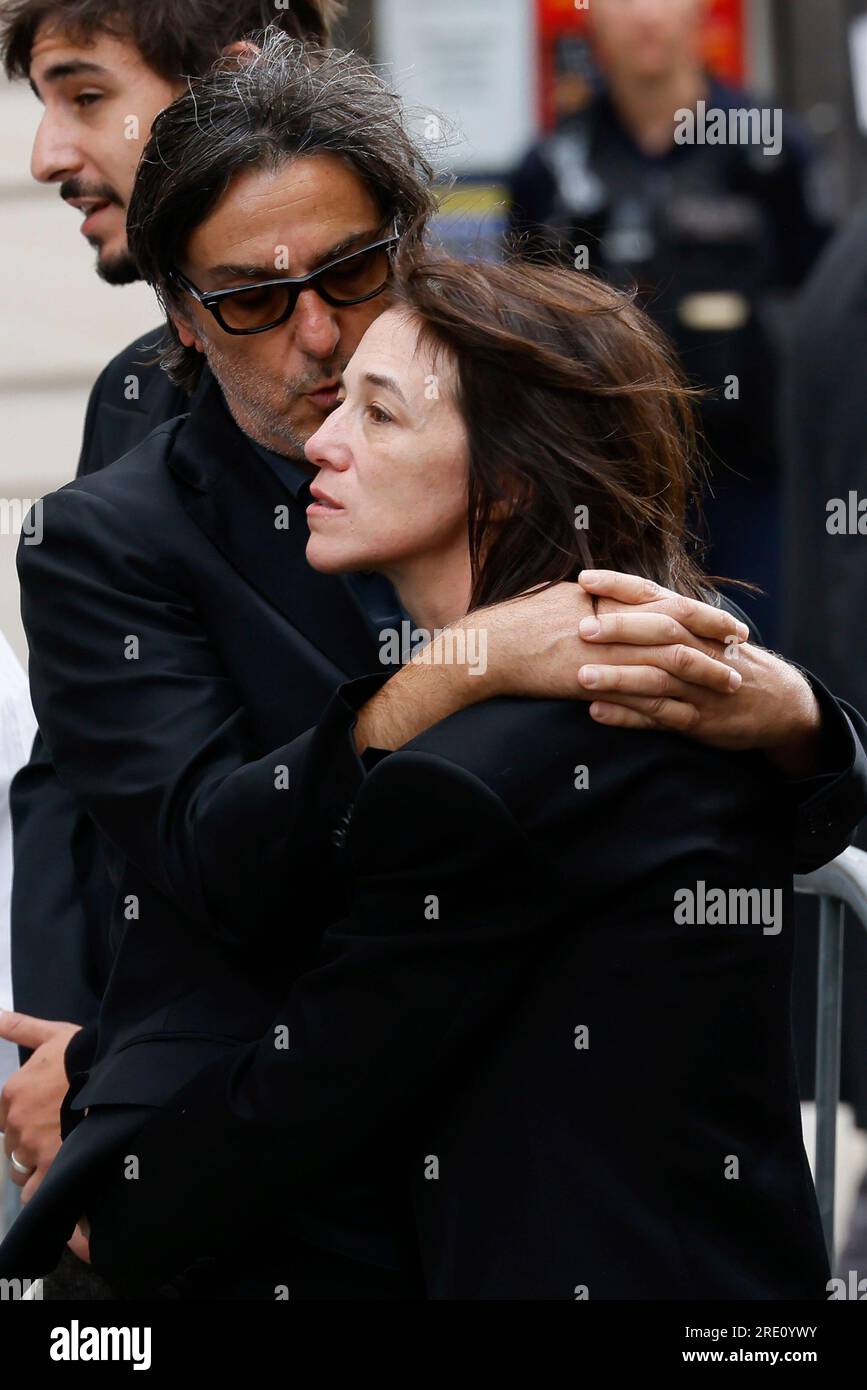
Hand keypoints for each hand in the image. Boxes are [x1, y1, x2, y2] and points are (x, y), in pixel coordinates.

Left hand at [0, 1011, 80, 1204]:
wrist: (117, 1075)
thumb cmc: (84, 1053)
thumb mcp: (52, 1035)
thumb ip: (20, 1028)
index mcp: (11, 1094)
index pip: (4, 1120)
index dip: (23, 1120)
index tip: (44, 1115)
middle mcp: (16, 1124)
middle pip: (13, 1146)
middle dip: (30, 1143)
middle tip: (58, 1133)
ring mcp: (33, 1149)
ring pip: (22, 1170)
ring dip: (36, 1166)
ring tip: (62, 1156)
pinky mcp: (53, 1169)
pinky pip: (36, 1192)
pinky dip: (45, 1190)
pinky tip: (60, 1180)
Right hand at [465, 573, 744, 732]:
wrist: (488, 648)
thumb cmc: (516, 623)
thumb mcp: (560, 597)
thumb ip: (592, 598)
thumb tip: (606, 593)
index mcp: (607, 597)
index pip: (666, 601)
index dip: (701, 611)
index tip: (728, 620)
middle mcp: (612, 621)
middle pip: (677, 627)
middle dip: (713, 636)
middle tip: (742, 646)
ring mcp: (606, 652)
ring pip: (668, 661)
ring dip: (703, 671)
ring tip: (731, 682)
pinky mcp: (595, 681)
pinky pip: (641, 693)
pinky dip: (672, 700)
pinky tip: (693, 711)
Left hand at [575, 573, 822, 764]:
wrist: (780, 703)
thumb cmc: (729, 661)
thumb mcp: (705, 633)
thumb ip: (665, 615)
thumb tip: (611, 596)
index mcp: (696, 624)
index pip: (657, 595)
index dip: (621, 585)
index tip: (586, 578)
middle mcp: (699, 650)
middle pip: (662, 633)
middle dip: (622, 629)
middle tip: (582, 628)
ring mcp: (699, 688)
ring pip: (658, 679)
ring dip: (619, 677)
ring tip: (582, 676)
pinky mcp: (698, 721)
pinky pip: (661, 717)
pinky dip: (628, 716)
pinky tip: (597, 712)